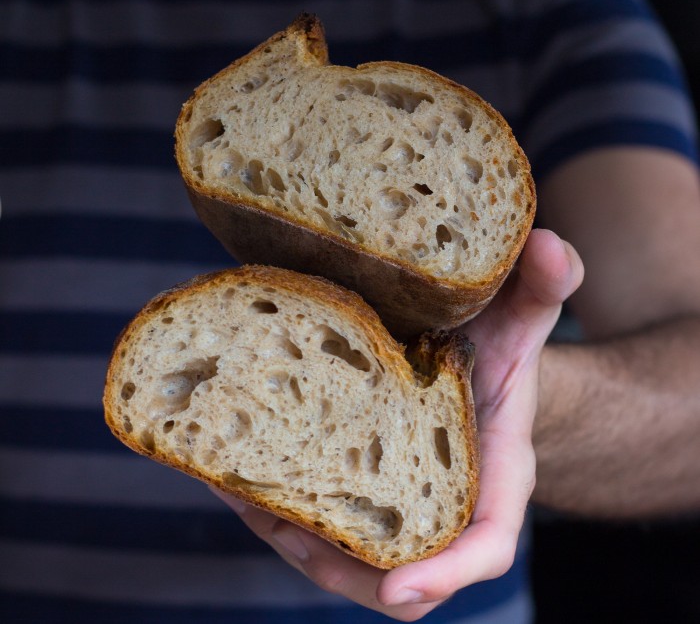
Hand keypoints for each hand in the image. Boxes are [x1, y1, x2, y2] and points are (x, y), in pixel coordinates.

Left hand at [213, 228, 583, 620]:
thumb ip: (540, 286)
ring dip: (292, 534)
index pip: (487, 542)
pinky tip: (235, 472)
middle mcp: (444, 498)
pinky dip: (278, 504)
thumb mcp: (521, 315)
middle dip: (340, 566)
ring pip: (348, 550)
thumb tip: (548, 245)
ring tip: (241, 493)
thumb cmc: (500, 345)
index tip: (396, 591)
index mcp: (494, 472)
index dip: (448, 574)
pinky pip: (322, 514)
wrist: (472, 353)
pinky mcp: (363, 479)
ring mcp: (398, 494)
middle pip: (399, 567)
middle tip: (283, 527)